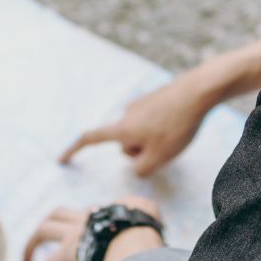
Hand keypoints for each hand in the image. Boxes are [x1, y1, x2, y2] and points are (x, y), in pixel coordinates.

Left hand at [22, 197, 163, 260]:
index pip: (86, 213)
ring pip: (44, 231)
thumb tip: (151, 223)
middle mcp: (84, 218)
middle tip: (37, 241)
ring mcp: (75, 232)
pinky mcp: (70, 251)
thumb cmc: (147, 227)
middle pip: (56, 214)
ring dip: (30, 245)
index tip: (81, 238)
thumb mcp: (148, 212)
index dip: (80, 223)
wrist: (138, 235)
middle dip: (45, 225)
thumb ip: (145, 215)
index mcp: (102, 213)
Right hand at [59, 74, 213, 176]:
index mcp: (123, 128)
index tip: (61, 160)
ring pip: (141, 133)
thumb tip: (136, 165)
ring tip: (177, 134)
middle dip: (140, 151)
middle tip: (166, 148)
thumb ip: (141, 169)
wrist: (199, 91)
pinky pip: (152, 122)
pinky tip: (180, 123)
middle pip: (125, 143)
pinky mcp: (155, 99)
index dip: (74, 150)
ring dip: (153, 140)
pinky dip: (162, 128)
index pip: (91, 139)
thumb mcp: (159, 158)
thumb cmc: (177, 126)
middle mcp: (126, 114)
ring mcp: (140, 104)